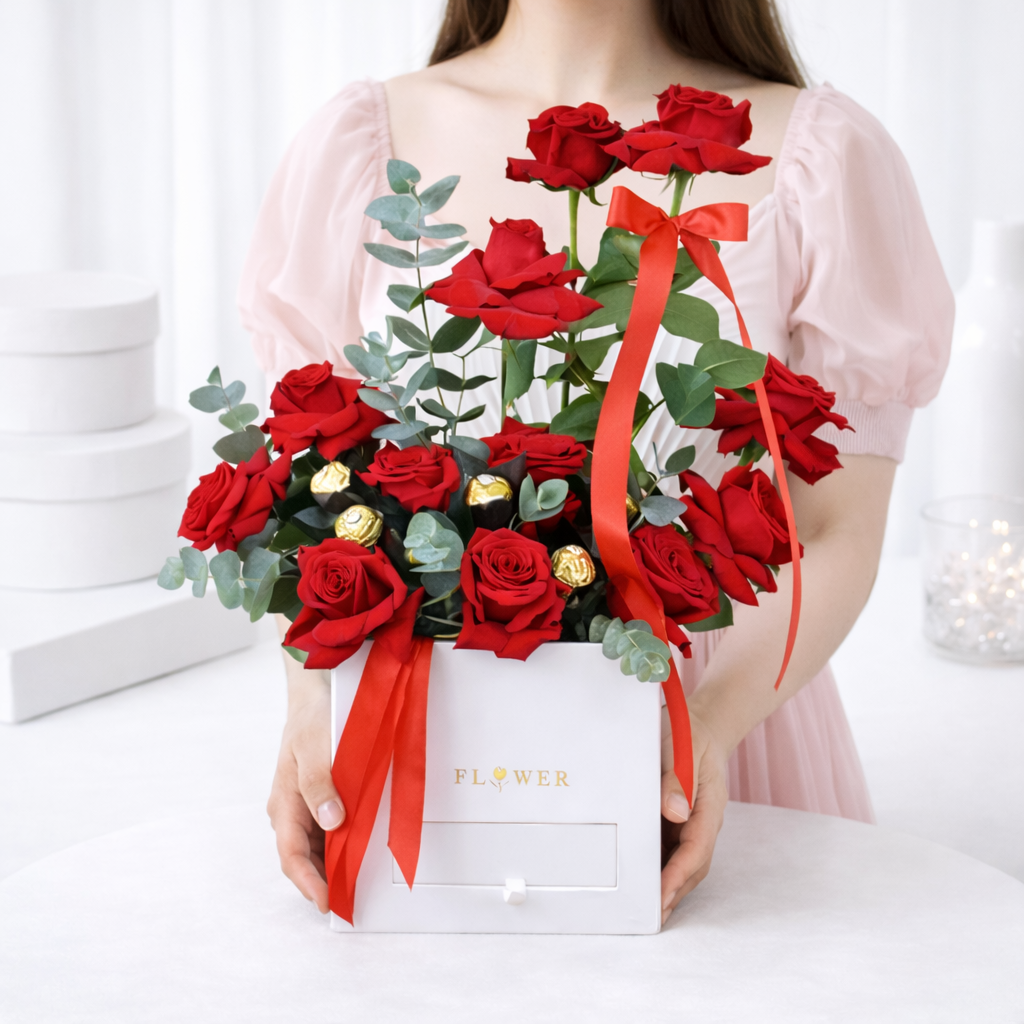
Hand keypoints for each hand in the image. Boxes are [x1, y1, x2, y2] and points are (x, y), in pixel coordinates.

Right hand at [266, 663, 343, 912]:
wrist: (316, 692)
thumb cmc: (313, 717)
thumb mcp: (315, 745)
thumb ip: (320, 782)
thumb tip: (332, 821)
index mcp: (284, 803)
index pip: (292, 855)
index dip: (309, 882)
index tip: (329, 901)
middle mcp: (292, 810)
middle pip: (306, 857)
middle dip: (327, 880)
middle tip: (355, 900)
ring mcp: (306, 805)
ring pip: (320, 846)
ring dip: (338, 862)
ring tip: (364, 881)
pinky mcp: (322, 797)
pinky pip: (332, 828)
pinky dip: (346, 840)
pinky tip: (366, 846)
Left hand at [659, 709, 727, 924]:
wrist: (701, 725)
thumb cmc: (690, 734)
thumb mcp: (683, 749)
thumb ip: (678, 779)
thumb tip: (674, 813)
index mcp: (709, 807)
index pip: (696, 850)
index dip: (678, 876)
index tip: (661, 895)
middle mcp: (702, 820)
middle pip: (692, 865)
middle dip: (673, 891)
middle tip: (651, 915)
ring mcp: (691, 822)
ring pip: (682, 861)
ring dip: (667, 884)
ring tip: (646, 907)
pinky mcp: (678, 819)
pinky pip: (670, 848)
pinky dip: (659, 866)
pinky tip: (642, 877)